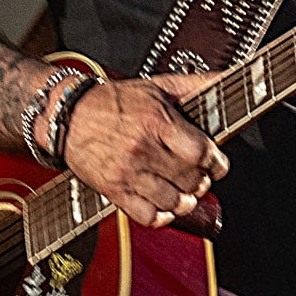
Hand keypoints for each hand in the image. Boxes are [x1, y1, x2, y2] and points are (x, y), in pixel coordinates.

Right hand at [58, 72, 225, 228]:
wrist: (68, 114)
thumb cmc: (115, 102)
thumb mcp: (158, 86)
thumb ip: (196, 84)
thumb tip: (228, 78)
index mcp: (156, 121)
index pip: (201, 153)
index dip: (217, 162)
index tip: (217, 162)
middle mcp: (142, 149)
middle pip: (191, 179)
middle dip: (202, 180)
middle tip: (199, 174)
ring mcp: (127, 173)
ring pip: (174, 202)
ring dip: (186, 200)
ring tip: (184, 189)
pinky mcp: (114, 191)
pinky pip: (148, 217)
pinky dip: (163, 215)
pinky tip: (165, 204)